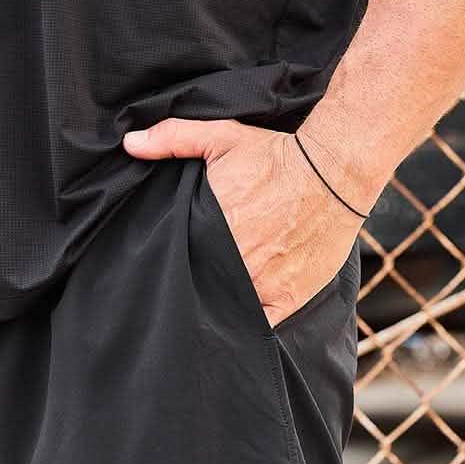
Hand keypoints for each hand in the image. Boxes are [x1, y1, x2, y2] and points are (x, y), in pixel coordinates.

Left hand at [122, 118, 364, 326]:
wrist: (334, 172)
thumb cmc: (276, 156)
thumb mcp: (221, 137)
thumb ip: (173, 139)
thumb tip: (130, 143)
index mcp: (209, 230)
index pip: (176, 260)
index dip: (170, 265)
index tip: (165, 267)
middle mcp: (232, 261)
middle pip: (201, 286)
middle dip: (194, 285)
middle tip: (191, 283)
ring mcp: (260, 284)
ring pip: (228, 308)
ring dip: (221, 306)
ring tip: (214, 302)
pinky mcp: (288, 298)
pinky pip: (261, 325)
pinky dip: (250, 325)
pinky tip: (240, 323)